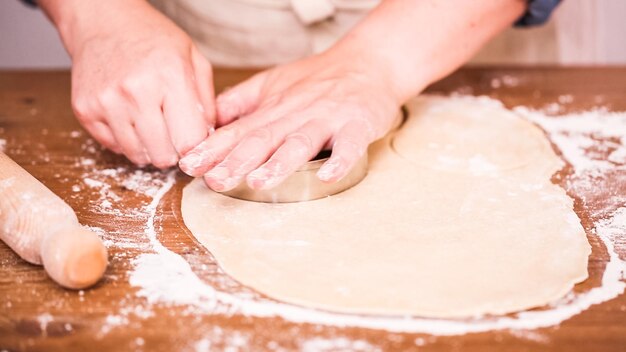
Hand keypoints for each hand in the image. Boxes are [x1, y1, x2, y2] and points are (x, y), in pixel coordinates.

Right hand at [52, 0, 214, 166]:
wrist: (104, 22)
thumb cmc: (153, 39)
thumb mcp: (193, 58)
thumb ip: (207, 101)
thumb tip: (209, 138)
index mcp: (170, 77)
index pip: (189, 141)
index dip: (195, 147)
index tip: (193, 140)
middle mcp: (136, 92)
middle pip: (163, 156)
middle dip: (172, 150)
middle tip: (171, 132)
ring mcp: (107, 103)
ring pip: (138, 156)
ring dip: (148, 147)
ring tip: (150, 121)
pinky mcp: (85, 111)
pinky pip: (114, 147)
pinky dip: (125, 140)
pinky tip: (129, 116)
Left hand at [178, 50, 401, 190]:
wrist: (369, 62)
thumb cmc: (319, 78)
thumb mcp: (273, 83)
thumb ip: (241, 103)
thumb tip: (207, 123)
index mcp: (274, 108)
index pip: (238, 130)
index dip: (213, 148)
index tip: (190, 165)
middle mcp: (296, 113)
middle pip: (263, 138)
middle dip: (237, 160)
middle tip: (215, 181)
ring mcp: (327, 119)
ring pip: (300, 142)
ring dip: (279, 162)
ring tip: (258, 181)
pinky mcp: (357, 125)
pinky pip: (350, 146)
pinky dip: (340, 161)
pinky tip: (327, 176)